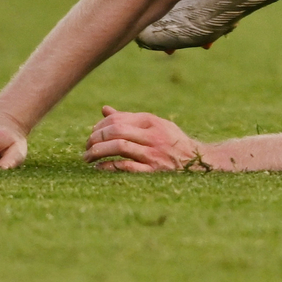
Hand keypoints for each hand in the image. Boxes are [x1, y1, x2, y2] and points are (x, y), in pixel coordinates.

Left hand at [85, 105, 214, 172]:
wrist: (196, 161)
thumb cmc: (170, 141)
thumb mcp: (154, 125)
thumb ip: (129, 119)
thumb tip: (104, 110)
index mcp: (151, 121)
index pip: (118, 119)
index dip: (99, 126)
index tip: (91, 134)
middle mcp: (152, 135)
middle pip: (116, 131)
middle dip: (95, 139)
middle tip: (86, 147)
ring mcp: (152, 153)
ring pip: (118, 147)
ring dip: (97, 152)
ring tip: (87, 158)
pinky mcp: (152, 171)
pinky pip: (125, 167)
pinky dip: (108, 166)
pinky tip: (98, 167)